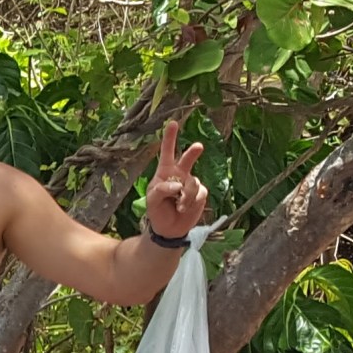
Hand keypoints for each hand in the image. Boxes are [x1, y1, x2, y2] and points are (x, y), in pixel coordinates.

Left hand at [144, 121, 208, 239]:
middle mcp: (179, 174)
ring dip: (185, 196)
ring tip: (178, 206)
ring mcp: (191, 183)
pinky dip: (192, 202)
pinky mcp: (200, 194)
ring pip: (193, 183)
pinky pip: (200, 193)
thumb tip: (178, 184)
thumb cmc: (157, 211)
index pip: (167, 152)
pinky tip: (185, 209)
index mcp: (164, 172)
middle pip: (187, 159)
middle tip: (198, 146)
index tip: (173, 123)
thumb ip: (162, 189)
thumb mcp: (152, 200)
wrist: (169, 229)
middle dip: (193, 152)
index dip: (170, 138)